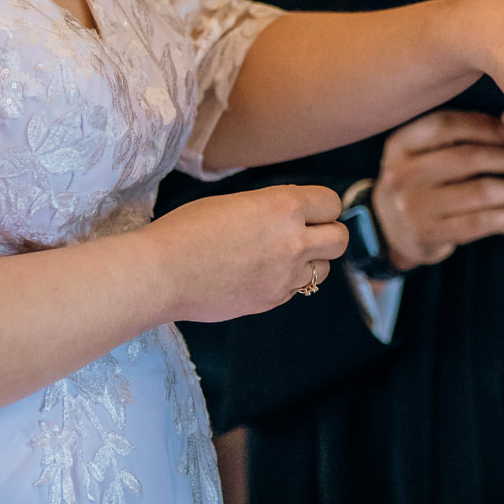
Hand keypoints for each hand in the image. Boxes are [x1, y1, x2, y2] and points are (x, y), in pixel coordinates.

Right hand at [150, 185, 348, 322]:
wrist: (162, 273)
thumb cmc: (187, 229)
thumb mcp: (236, 202)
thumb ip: (271, 208)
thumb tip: (288, 217)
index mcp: (283, 206)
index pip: (331, 203)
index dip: (322, 207)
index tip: (310, 210)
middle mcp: (293, 241)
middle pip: (340, 239)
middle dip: (328, 234)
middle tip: (307, 233)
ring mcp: (285, 276)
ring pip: (323, 269)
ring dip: (310, 261)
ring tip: (280, 256)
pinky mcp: (271, 301)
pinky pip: (295, 289)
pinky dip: (286, 282)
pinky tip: (259, 274)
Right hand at [373, 111, 503, 271]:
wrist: (386, 230)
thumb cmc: (418, 183)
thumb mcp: (419, 153)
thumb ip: (452, 138)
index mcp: (400, 144)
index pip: (446, 125)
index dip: (484, 125)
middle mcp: (401, 174)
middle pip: (468, 158)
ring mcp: (412, 207)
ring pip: (479, 192)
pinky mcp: (426, 236)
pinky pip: (476, 224)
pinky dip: (502, 219)